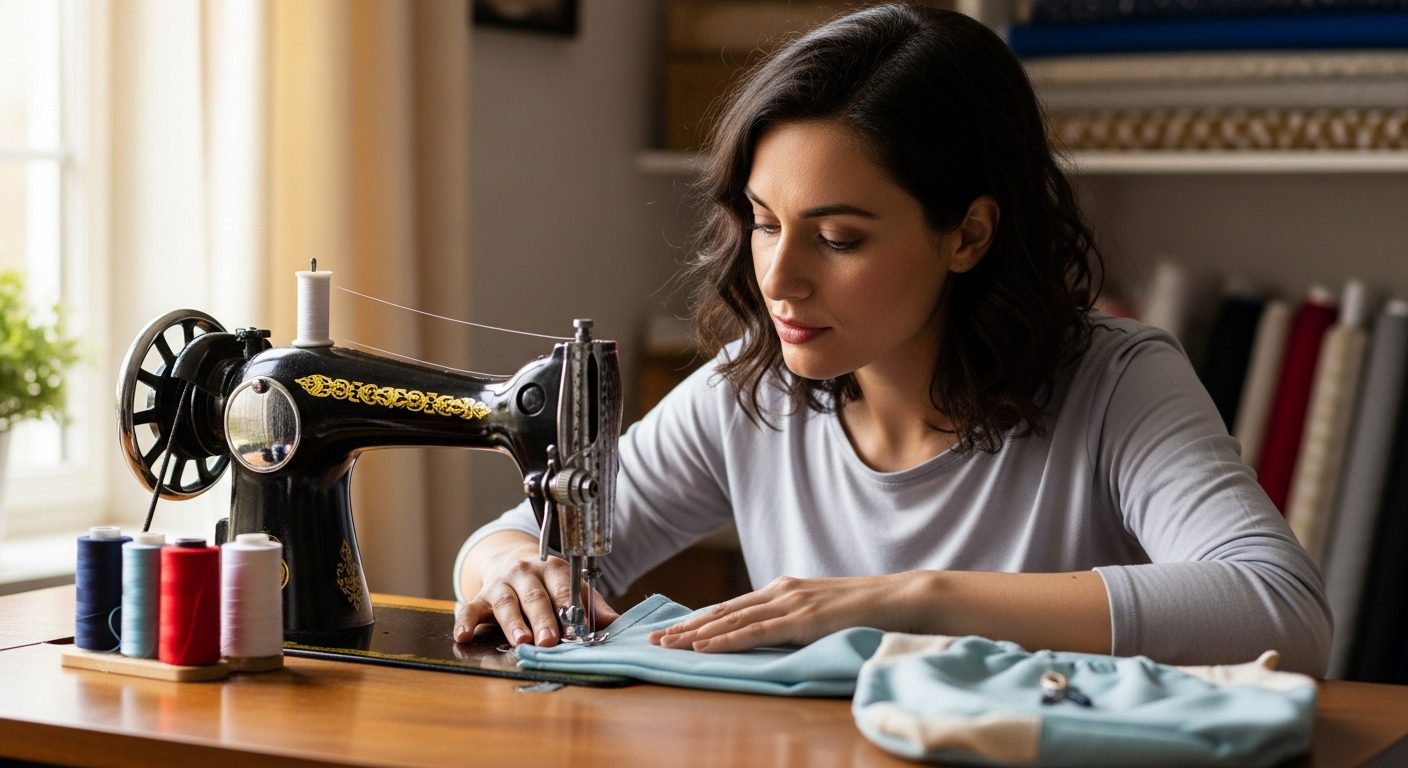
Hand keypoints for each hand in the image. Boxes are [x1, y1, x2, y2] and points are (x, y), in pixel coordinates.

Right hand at [454, 539, 618, 647]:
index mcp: (553, 569)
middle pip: (535, 597)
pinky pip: (472, 608)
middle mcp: (526, 573)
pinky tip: (463, 636)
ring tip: (520, 641)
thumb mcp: (573, 587)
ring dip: (513, 623)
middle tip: (549, 640)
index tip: (577, 632)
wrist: (511, 560)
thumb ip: (593, 606)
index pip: (563, 589)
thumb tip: (617, 623)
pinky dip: (466, 621)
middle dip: (543, 619)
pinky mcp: (481, 595)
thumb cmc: (548, 582)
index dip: (569, 611)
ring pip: (507, 603)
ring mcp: (502, 583)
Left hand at [647, 575, 896, 652]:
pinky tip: (703, 647)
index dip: (699, 619)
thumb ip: (797, 619)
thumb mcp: (822, 613)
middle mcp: (781, 591)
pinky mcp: (802, 619)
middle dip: (685, 626)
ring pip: (731, 620)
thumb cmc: (865, 610)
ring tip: (667, 645)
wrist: (899, 598)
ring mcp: (790, 603)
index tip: (671, 631)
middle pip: (722, 611)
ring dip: (694, 634)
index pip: (732, 607)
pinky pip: (755, 632)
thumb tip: (776, 635)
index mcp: (784, 590)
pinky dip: (725, 639)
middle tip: (653, 640)